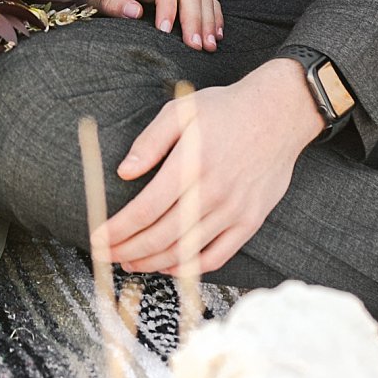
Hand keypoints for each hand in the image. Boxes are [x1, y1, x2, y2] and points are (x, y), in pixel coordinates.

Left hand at [85, 0, 223, 48]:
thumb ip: (111, 2)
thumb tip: (134, 11)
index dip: (167, 6)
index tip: (165, 32)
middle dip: (193, 19)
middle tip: (195, 46)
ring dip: (208, 21)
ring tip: (208, 46)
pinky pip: (207, 2)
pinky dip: (214, 17)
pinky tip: (216, 36)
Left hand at [96, 59, 319, 274]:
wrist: (279, 114)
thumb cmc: (226, 109)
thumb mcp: (181, 111)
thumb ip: (150, 142)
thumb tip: (124, 172)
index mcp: (191, 165)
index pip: (146, 210)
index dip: (118, 230)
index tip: (97, 238)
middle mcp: (213, 193)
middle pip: (162, 236)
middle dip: (128, 250)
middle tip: (105, 254)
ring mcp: (234, 211)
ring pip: (187, 250)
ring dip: (153, 263)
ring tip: (131, 261)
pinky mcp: (250, 221)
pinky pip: (218, 256)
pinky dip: (191, 267)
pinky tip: (170, 266)